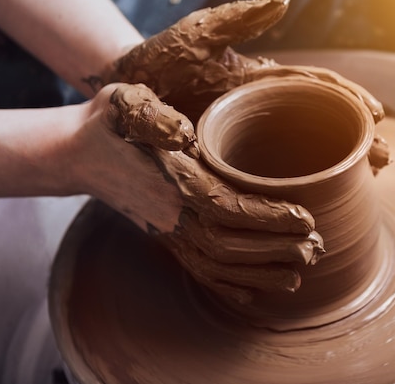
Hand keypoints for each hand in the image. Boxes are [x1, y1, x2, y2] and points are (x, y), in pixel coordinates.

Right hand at [78, 83, 323, 303]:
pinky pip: (198, 269)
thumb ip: (151, 115)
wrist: (78, 153)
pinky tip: (254, 292)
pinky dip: (228, 285)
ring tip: (298, 274)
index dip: (269, 217)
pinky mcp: (166, 238)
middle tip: (316, 248)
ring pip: (218, 263)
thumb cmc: (110, 123)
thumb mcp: (125, 102)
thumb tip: (183, 134)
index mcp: (172, 181)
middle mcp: (171, 214)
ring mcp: (167, 231)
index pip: (228, 207)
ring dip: (260, 272)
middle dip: (275, 250)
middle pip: (230, 244)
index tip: (306, 218)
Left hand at [103, 0, 389, 171]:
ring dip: (334, 173)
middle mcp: (262, 114)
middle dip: (355, 144)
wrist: (123, 88)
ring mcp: (245, 141)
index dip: (348, 101)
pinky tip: (307, 211)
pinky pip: (265, 183)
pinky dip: (291, 195)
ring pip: (299, 160)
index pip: (317, 90)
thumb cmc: (159, 59)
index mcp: (262, 83)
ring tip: (362, 188)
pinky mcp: (226, 165)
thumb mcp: (197, 35)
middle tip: (385, 161)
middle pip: (319, 129)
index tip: (378, 117)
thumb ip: (239, 18)